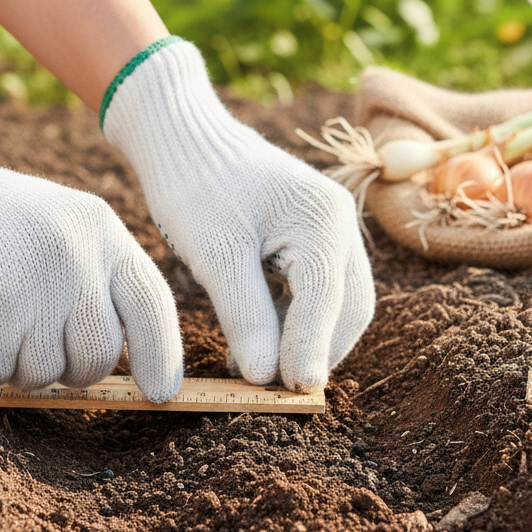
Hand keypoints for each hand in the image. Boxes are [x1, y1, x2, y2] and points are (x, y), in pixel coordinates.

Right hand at [0, 96, 182, 398]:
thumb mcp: (61, 226)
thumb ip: (95, 276)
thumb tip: (121, 358)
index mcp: (102, 231)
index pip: (151, 303)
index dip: (161, 354)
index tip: (161, 393)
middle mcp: (79, 256)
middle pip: (98, 356)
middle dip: (68, 368)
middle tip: (31, 342)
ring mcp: (37, 283)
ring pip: (45, 373)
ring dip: (15, 363)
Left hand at [101, 37, 374, 391]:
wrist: (183, 138)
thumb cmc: (195, 186)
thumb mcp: (215, 253)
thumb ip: (245, 314)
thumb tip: (264, 377)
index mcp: (324, 219)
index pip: (327, 299)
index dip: (310, 349)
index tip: (293, 393)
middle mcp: (339, 222)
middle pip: (348, 306)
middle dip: (318, 349)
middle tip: (279, 391)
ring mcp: (330, 228)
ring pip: (337, 301)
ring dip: (308, 338)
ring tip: (264, 371)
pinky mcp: (311, 236)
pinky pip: (318, 289)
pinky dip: (297, 319)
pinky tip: (261, 340)